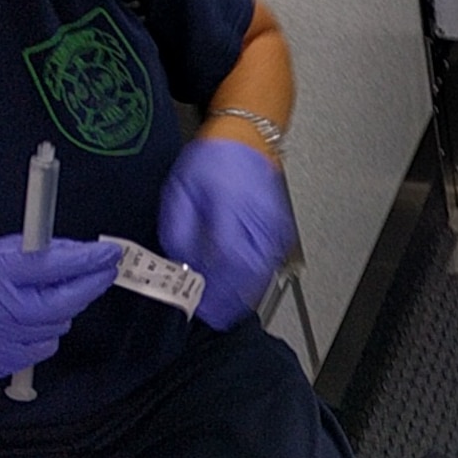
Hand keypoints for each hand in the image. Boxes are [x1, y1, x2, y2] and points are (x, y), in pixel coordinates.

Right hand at [0, 234, 119, 374]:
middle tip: (103, 272)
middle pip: (61, 303)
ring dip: (64, 309)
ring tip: (44, 296)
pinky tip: (29, 320)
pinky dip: (46, 332)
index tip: (108, 253)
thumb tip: (79, 252)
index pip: (49, 266)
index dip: (85, 260)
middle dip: (90, 286)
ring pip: (58, 326)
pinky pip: (45, 347)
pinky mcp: (1, 361)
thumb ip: (36, 251)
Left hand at [158, 136, 295, 330]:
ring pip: (261, 272)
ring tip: (225, 311)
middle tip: (211, 317)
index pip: (223, 259)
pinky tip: (241, 291)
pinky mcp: (279, 231)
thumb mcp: (180, 190)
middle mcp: (256, 220)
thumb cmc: (212, 161)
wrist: (245, 140)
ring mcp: (272, 227)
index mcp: (229, 208)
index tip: (198, 305)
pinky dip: (254, 282)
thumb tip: (180, 263)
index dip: (211, 287)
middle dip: (227, 299)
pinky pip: (269, 264)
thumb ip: (178, 229)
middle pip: (246, 272)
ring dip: (242, 296)